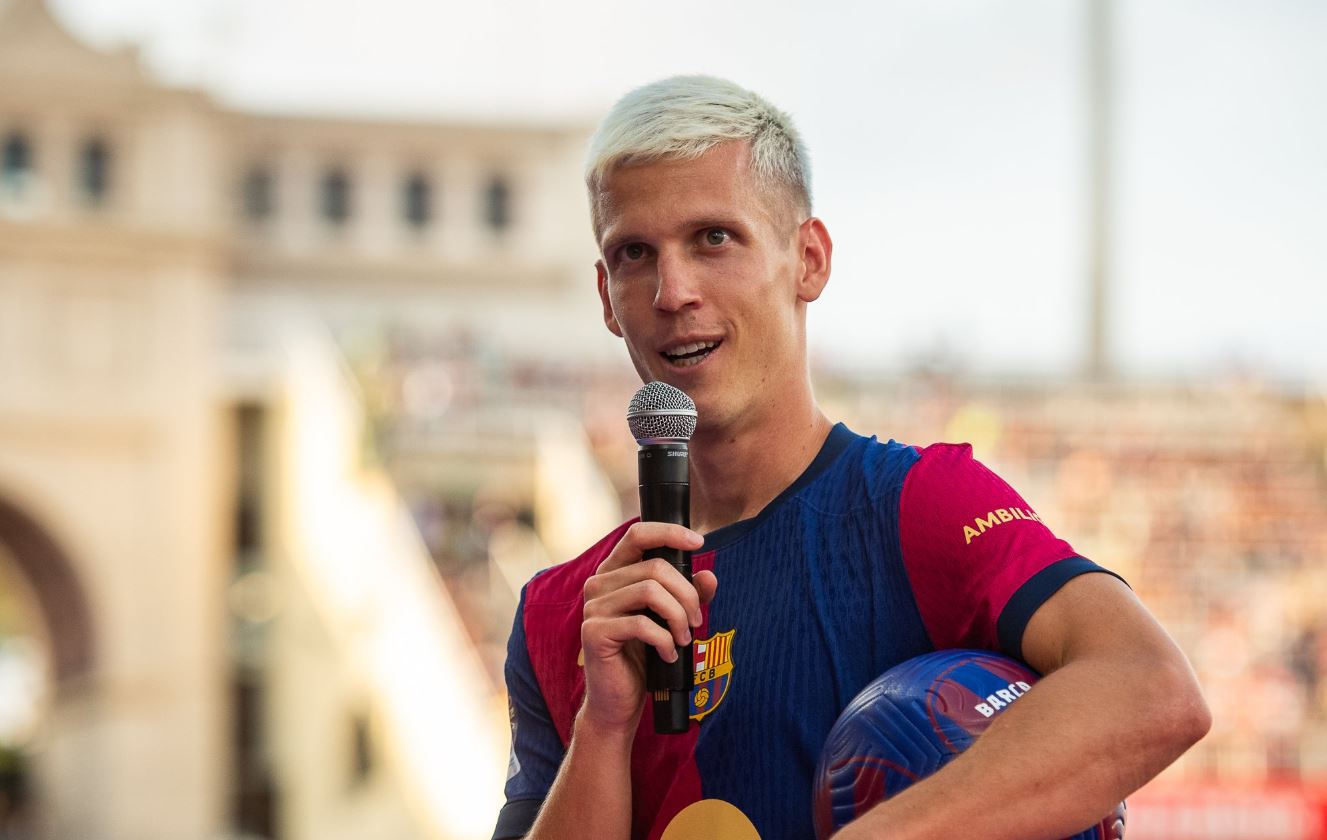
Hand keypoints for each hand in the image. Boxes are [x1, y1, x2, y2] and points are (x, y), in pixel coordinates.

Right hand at [579, 522, 717, 734]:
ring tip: (683, 638)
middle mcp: (599, 584)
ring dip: (678, 617)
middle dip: (686, 594)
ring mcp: (593, 607)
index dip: (669, 533)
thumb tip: (709, 575)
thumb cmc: (643, 656)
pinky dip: (664, 639)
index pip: (638, 535)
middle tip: (696, 621)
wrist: (618, 700)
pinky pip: (641, 623)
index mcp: (614, 573)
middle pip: (655, 567)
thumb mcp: (671, 620)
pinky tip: (668, 653)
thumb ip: (688, 596)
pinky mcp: (594, 632)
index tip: (699, 542)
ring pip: (650, 591)